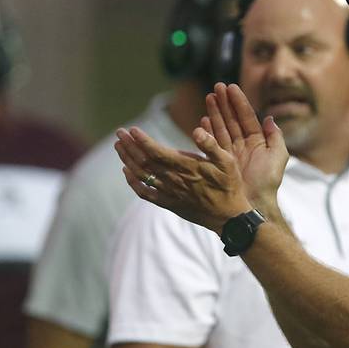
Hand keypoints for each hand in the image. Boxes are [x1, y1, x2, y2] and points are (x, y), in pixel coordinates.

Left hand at [114, 83, 287, 233]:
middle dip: (130, 146)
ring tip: (118, 146)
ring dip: (127, 160)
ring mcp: (169, 193)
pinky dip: (133, 182)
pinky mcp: (169, 203)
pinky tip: (126, 172)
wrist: (229, 217)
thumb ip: (212, 145)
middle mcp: (174, 180)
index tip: (132, 130)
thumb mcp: (228, 162)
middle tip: (119, 133)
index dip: (143, 141)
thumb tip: (197, 130)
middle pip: (144, 162)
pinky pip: (145, 193)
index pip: (157, 153)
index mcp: (187, 168)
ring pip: (142, 175)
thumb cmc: (230, 186)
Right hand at [200, 83, 288, 211]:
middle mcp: (243, 144)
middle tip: (216, 86)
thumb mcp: (278, 156)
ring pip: (221, 127)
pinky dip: (206, 132)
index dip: (239, 102)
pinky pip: (211, 143)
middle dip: (224, 103)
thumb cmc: (267, 182)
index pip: (247, 116)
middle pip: (232, 119)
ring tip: (208, 97)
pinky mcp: (219, 162)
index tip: (231, 87)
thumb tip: (270, 118)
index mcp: (258, 141)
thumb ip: (276, 136)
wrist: (254, 203)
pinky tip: (202, 120)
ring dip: (214, 112)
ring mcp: (230, 152)